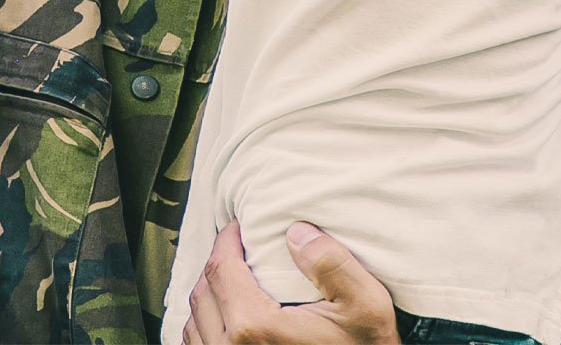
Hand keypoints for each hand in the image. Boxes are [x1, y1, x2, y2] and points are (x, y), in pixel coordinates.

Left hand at [182, 222, 398, 344]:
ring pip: (195, 320)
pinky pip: (199, 344)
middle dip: (219, 263)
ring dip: (210, 294)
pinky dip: (207, 324)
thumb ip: (333, 264)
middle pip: (203, 290)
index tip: (240, 227)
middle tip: (239, 249)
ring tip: (234, 278)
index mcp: (255, 326)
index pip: (220, 267)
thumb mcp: (365, 307)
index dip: (227, 239)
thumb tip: (296, 232)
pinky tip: (229, 314)